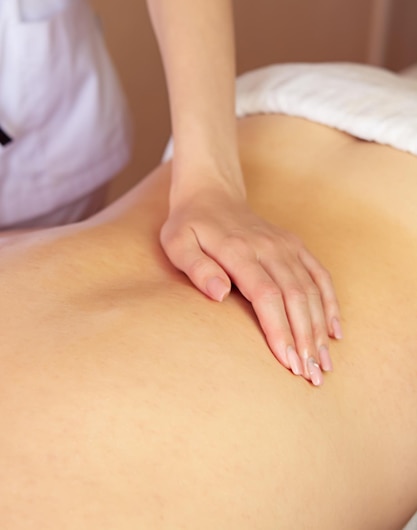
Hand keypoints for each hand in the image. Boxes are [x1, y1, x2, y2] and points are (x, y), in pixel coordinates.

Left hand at [160, 186, 341, 385]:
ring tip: (323, 364)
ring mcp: (285, 246)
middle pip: (295, 297)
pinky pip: (319, 275)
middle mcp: (268, 248)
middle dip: (305, 338)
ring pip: (311, 290)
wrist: (211, 193)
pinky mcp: (294, 246)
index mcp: (239, 251)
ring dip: (319, 328)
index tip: (287, 361)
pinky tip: (334, 331)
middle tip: (311, 375)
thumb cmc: (190, 225)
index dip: (279, 329)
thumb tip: (219, 293)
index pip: (266, 295)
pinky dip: (330, 303)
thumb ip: (197, 268)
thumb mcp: (178, 243)